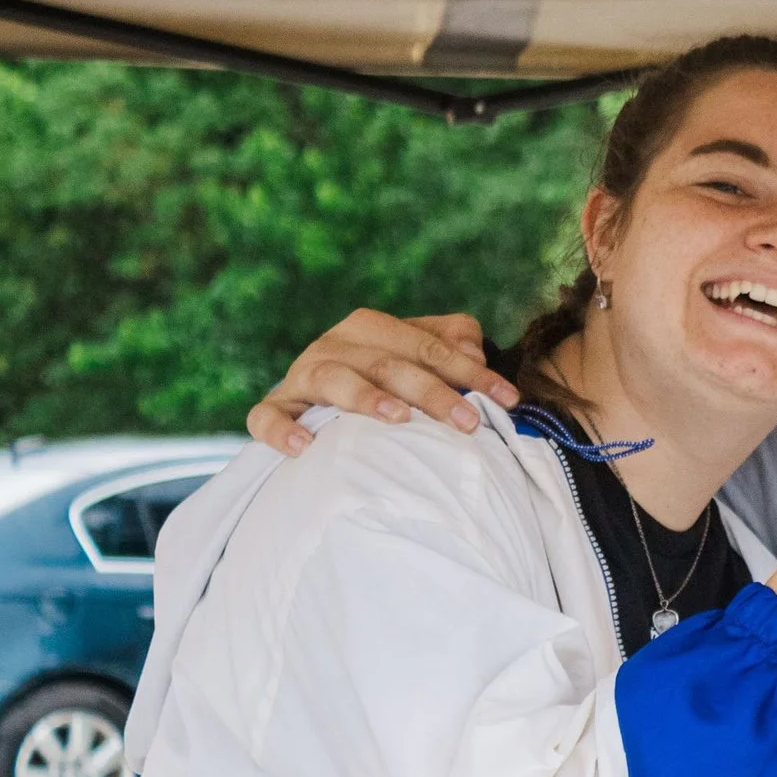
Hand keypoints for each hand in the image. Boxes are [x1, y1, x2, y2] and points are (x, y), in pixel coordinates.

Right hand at [247, 310, 521, 455]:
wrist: (316, 401)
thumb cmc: (382, 381)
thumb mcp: (417, 359)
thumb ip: (450, 345)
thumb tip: (475, 351)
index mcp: (372, 328)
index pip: (429, 347)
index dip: (471, 371)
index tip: (509, 399)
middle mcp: (335, 344)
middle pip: (388, 363)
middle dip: (432, 392)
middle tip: (469, 423)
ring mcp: (302, 375)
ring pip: (333, 380)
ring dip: (365, 397)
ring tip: (397, 419)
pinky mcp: (277, 406)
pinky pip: (267, 416)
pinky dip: (281, 430)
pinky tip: (305, 448)